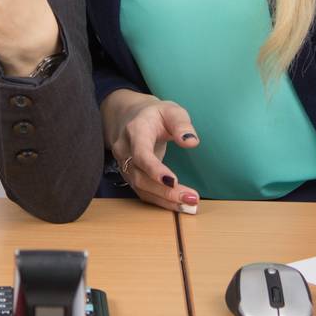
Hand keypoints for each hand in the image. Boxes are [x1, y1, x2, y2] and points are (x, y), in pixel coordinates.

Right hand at [102, 89, 201, 212]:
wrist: (131, 117)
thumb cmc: (155, 115)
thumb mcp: (171, 110)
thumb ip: (182, 124)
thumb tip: (191, 142)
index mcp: (135, 131)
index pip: (140, 154)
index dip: (155, 170)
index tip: (174, 182)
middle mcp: (124, 149)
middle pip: (141, 176)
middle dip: (165, 191)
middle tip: (191, 198)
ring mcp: (124, 164)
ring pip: (141, 188)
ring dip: (165, 200)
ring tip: (189, 205)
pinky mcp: (129, 175)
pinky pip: (142, 192)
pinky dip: (160, 201)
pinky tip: (179, 204)